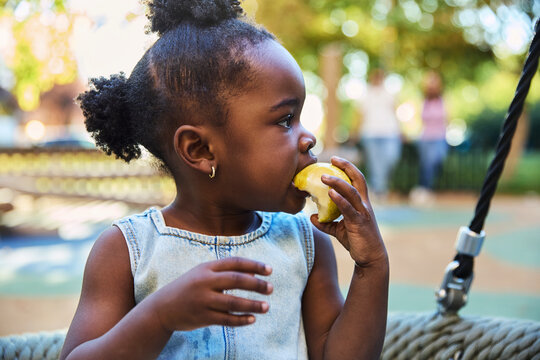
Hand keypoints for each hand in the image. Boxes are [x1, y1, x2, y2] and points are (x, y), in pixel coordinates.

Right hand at [150, 257, 272, 331]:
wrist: (162, 309)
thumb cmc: (188, 288)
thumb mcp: (202, 274)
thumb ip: (225, 272)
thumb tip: (254, 276)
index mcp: (206, 268)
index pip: (235, 263)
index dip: (254, 265)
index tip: (270, 270)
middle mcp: (205, 282)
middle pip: (236, 280)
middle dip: (256, 284)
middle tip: (271, 288)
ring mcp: (203, 300)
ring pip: (233, 302)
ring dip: (252, 305)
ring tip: (267, 306)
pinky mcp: (202, 317)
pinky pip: (226, 319)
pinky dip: (241, 320)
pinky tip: (252, 319)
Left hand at [311, 156, 386, 267]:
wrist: (370, 258)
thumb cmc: (357, 241)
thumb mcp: (339, 230)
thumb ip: (326, 222)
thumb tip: (311, 217)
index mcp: (361, 202)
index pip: (356, 179)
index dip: (347, 167)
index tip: (334, 159)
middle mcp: (364, 204)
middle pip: (358, 179)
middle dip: (346, 167)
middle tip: (332, 158)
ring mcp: (363, 212)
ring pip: (352, 192)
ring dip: (338, 183)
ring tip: (324, 177)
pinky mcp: (359, 222)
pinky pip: (348, 208)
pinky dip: (339, 199)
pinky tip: (330, 193)